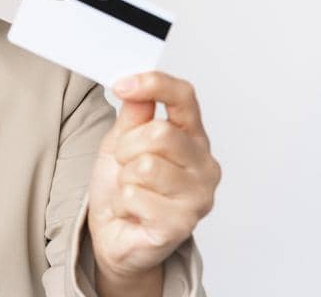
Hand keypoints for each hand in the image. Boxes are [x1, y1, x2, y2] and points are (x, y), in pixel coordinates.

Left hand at [86, 72, 220, 293]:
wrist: (117, 235)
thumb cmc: (123, 188)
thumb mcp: (122, 142)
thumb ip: (133, 115)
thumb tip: (136, 86)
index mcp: (192, 137)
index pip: (184, 97)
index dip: (154, 85)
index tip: (123, 85)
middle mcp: (204, 165)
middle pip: (159, 133)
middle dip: (127, 147)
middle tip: (125, 164)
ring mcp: (198, 196)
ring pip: (146, 166)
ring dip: (125, 178)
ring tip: (132, 190)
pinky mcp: (182, 224)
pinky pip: (137, 197)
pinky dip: (124, 202)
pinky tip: (134, 211)